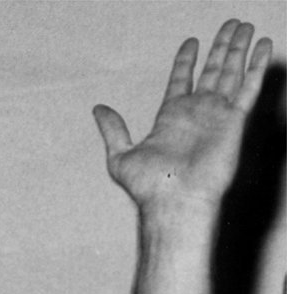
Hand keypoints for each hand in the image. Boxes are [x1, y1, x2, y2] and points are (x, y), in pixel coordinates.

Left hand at [93, 19, 271, 214]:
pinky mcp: (235, 121)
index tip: (191, 42)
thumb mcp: (120, 156)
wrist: (175, 201)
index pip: (180, 80)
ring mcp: (217, 115)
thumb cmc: (148, 187)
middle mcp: (196, 112)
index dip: (186, 61)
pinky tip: (262, 45)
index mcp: (170, 117)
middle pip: (211, 70)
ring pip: (231, 72)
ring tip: (244, 25)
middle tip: (229, 24)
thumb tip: (98, 109)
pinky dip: (256, 65)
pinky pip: (249, 87)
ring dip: (239, 48)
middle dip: (220, 47)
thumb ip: (112, 130)